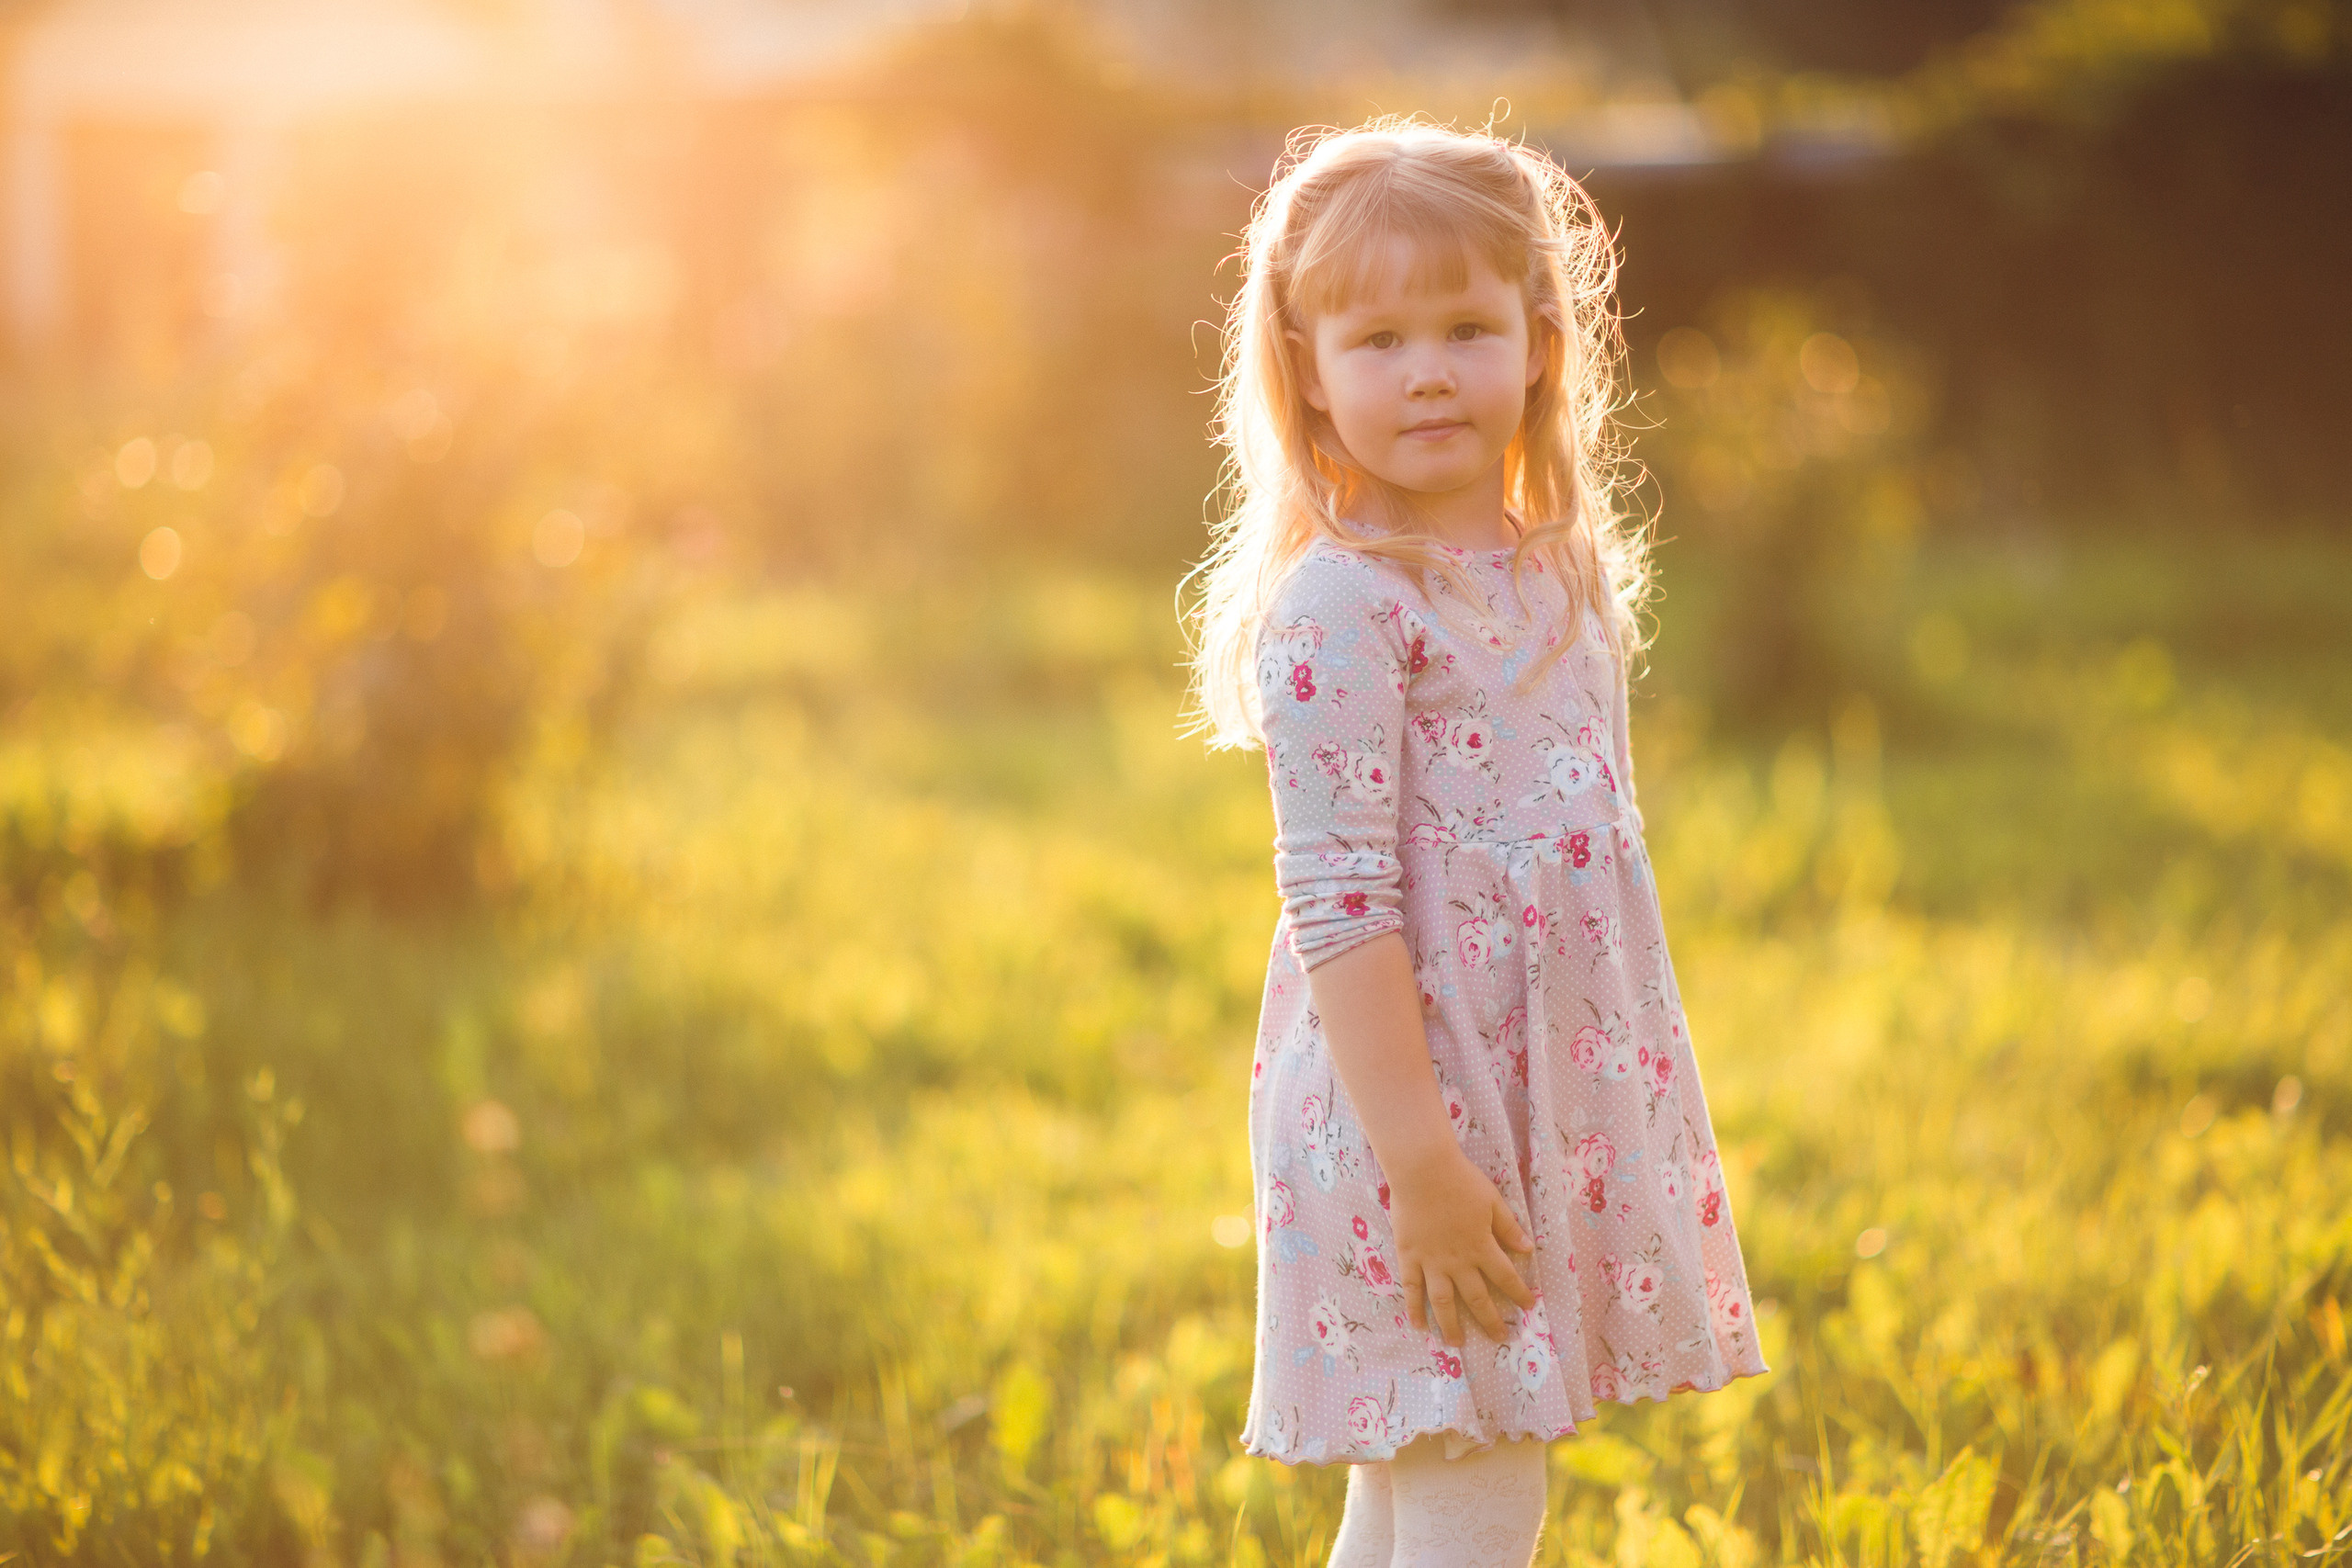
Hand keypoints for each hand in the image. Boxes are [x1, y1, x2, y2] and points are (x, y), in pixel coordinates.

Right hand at [1389, 1150, 1536, 1345]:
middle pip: (1476, 1298)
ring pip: (1443, 1302)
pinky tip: (1419, 1326)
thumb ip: (1509, 1227)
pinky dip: (1414, 1309)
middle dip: (1490, 1320)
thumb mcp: (1493, 1201)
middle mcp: (1458, 1261)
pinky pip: (1412, 1288)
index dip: (1518, 1293)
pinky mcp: (1409, 1257)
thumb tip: (1528, 1249)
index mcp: (1481, 1246)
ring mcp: (1431, 1262)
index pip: (1505, 1277)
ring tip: (1456, 1343)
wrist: (1422, 1169)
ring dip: (1451, 1325)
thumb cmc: (1460, 1180)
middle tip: (1498, 1338)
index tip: (1528, 1307)